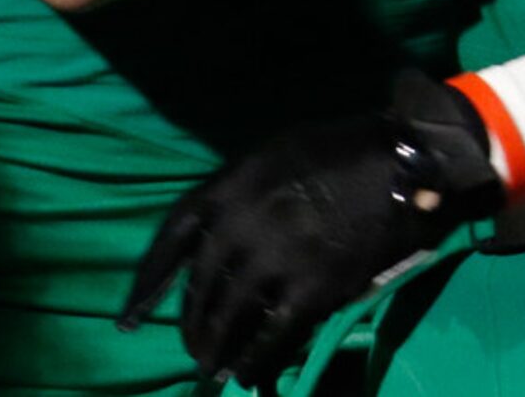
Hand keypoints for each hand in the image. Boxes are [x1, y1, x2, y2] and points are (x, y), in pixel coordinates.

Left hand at [121, 73, 501, 392]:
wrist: (396, 159)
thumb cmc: (336, 150)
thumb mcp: (274, 154)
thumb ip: (240, 194)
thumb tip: (216, 238)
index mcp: (232, 182)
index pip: (172, 237)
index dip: (147, 282)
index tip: (128, 318)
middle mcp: (245, 219)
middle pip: (201, 284)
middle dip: (191, 321)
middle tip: (191, 346)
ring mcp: (278, 254)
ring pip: (230, 315)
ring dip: (216, 347)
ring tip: (212, 367)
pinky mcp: (313, 286)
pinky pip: (272, 335)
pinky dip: (255, 360)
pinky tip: (248, 374)